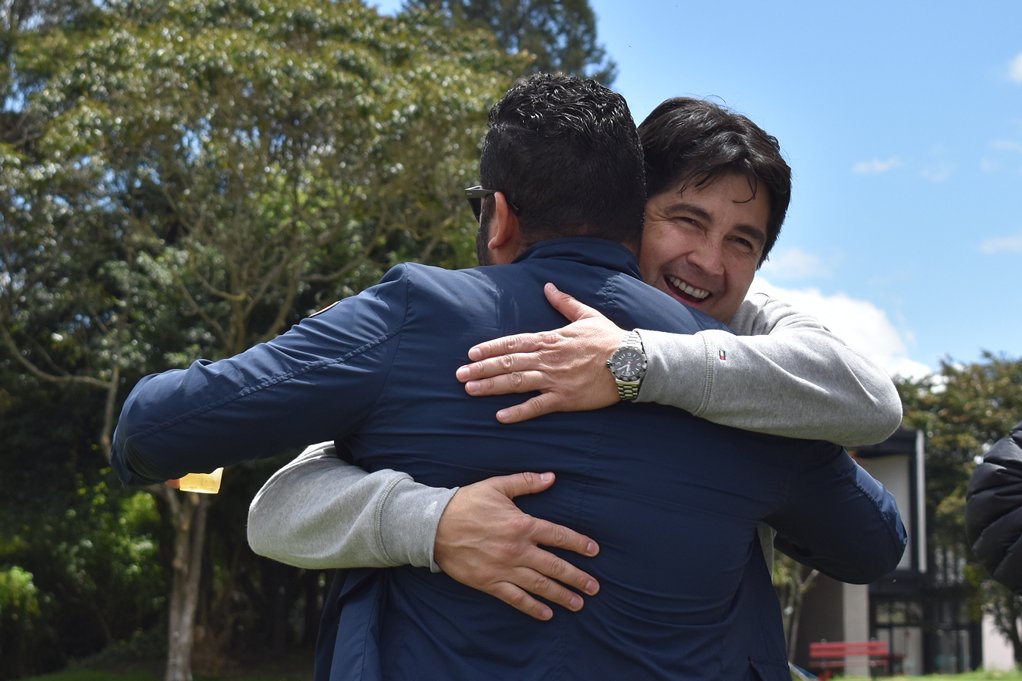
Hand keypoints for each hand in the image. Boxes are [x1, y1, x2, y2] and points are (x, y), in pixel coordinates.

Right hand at [434, 471, 599, 620]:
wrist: (433, 526)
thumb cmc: (466, 503)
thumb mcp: (497, 486)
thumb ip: (526, 483)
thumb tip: (551, 477)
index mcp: (522, 525)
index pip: (558, 536)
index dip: (579, 544)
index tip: (594, 551)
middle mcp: (517, 549)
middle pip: (555, 566)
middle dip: (577, 577)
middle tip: (595, 587)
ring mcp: (504, 568)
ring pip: (540, 586)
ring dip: (562, 595)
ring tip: (579, 603)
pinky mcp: (489, 583)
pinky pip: (516, 598)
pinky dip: (533, 608)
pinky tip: (547, 614)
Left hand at [455, 282, 626, 422]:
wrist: (632, 362)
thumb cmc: (610, 339)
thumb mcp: (587, 315)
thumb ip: (564, 302)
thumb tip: (549, 286)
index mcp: (551, 339)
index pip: (513, 342)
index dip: (490, 348)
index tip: (470, 354)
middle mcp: (548, 358)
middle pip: (508, 363)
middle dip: (481, 369)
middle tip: (459, 375)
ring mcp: (556, 379)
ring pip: (517, 382)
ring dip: (491, 386)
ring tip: (471, 390)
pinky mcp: (566, 399)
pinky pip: (537, 406)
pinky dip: (518, 412)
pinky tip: (500, 416)